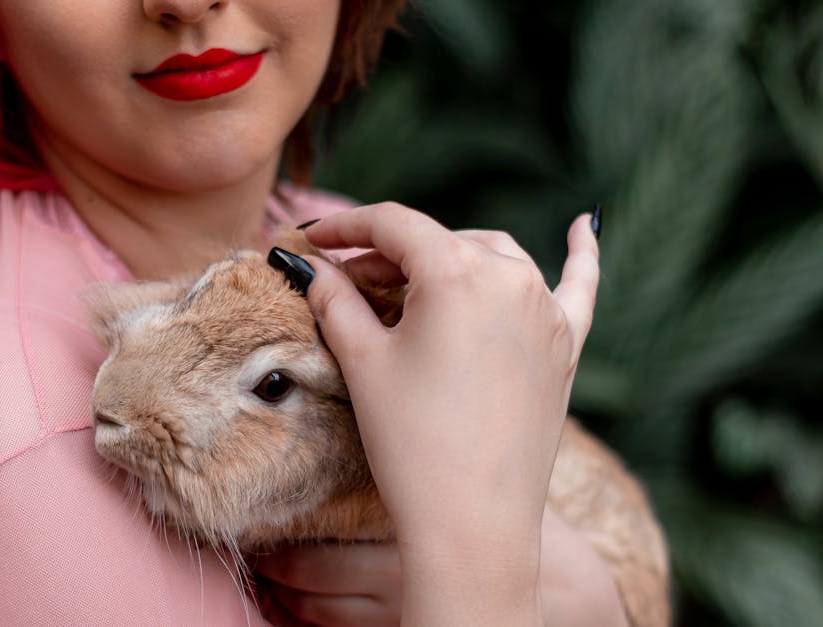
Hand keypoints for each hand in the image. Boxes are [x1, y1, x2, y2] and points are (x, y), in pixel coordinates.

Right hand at [298, 204, 599, 625]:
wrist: (473, 524)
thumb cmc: (412, 442)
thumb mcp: (363, 362)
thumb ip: (335, 299)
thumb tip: (308, 264)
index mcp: (458, 272)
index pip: (393, 225)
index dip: (345, 226)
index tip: (313, 237)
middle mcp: (512, 278)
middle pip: (439, 240)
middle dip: (389, 253)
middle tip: (345, 278)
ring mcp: (546, 311)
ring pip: (493, 256)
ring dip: (449, 258)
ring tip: (407, 282)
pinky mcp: (565, 346)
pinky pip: (577, 285)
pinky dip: (577, 253)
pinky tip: (582, 226)